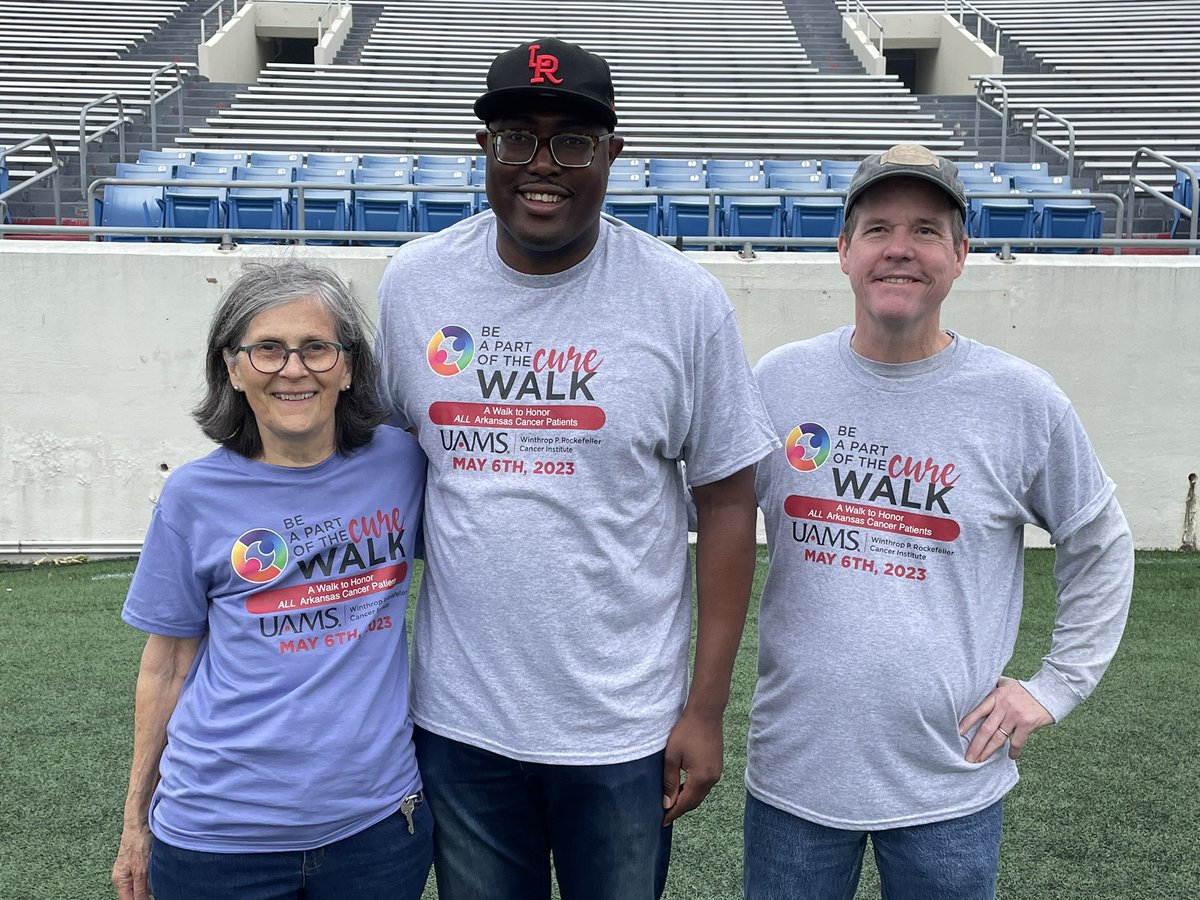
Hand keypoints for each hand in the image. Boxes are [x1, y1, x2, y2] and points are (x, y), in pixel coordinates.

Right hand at [112, 824, 152, 899]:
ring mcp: (130, 869)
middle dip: (143, 896)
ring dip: (148, 888)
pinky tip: (158, 878)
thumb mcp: (140, 870)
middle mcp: (123, 876)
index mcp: (119, 880)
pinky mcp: (138, 862)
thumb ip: (140, 888)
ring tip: (158, 888)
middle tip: (157, 894)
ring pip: (139, 885)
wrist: (139, 823)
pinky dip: (150, 879)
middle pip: (133, 894)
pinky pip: (144, 876)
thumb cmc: (136, 843)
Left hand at [661, 706, 723, 825]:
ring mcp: (717, 772)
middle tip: (665, 814)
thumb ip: (669, 781)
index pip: (685, 803)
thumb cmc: (686, 731)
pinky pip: (705, 785)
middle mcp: (712, 779)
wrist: (706, 712)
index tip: (662, 822)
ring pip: (700, 794)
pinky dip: (694, 791)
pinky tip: (683, 787)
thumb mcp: (672, 756)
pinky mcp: (717, 765)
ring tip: (672, 802)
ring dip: (687, 800)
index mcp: (701, 778)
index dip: (673, 813)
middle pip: (695, 802)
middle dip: (680, 809)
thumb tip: (667, 803)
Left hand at [959, 675, 1054, 762]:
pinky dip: (1013, 751)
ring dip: (988, 751)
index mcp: (996, 696)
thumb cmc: (1025, 688)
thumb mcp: (1006, 682)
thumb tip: (977, 683)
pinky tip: (1010, 757)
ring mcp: (1016, 716)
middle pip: (986, 729)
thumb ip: (992, 685)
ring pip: (999, 737)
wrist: (1049, 691)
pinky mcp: (1028, 724)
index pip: (978, 711)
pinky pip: (1018, 742)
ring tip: (980, 760)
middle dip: (975, 744)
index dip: (967, 723)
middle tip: (968, 757)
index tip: (958, 734)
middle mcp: (1004, 707)